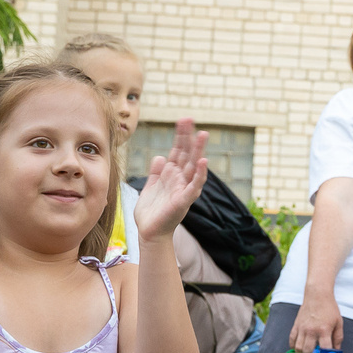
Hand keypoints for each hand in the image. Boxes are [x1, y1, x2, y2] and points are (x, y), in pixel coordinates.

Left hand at [135, 118, 210, 238]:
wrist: (149, 233)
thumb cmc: (151, 213)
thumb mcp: (150, 187)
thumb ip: (155, 172)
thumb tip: (160, 156)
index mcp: (171, 175)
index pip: (177, 151)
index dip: (180, 136)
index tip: (184, 120)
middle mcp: (180, 179)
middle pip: (186, 154)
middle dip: (188, 137)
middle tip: (191, 119)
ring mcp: (184, 189)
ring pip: (193, 167)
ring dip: (199, 151)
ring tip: (203, 135)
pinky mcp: (184, 201)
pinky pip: (194, 186)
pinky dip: (200, 175)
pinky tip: (203, 162)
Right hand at [289, 292, 342, 352]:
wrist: (317, 295)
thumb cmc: (329, 308)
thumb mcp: (338, 322)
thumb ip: (338, 337)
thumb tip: (337, 350)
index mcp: (324, 330)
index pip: (324, 348)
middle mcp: (311, 330)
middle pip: (307, 351)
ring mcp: (302, 328)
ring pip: (298, 348)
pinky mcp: (296, 326)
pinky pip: (291, 340)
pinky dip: (294, 346)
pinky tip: (299, 347)